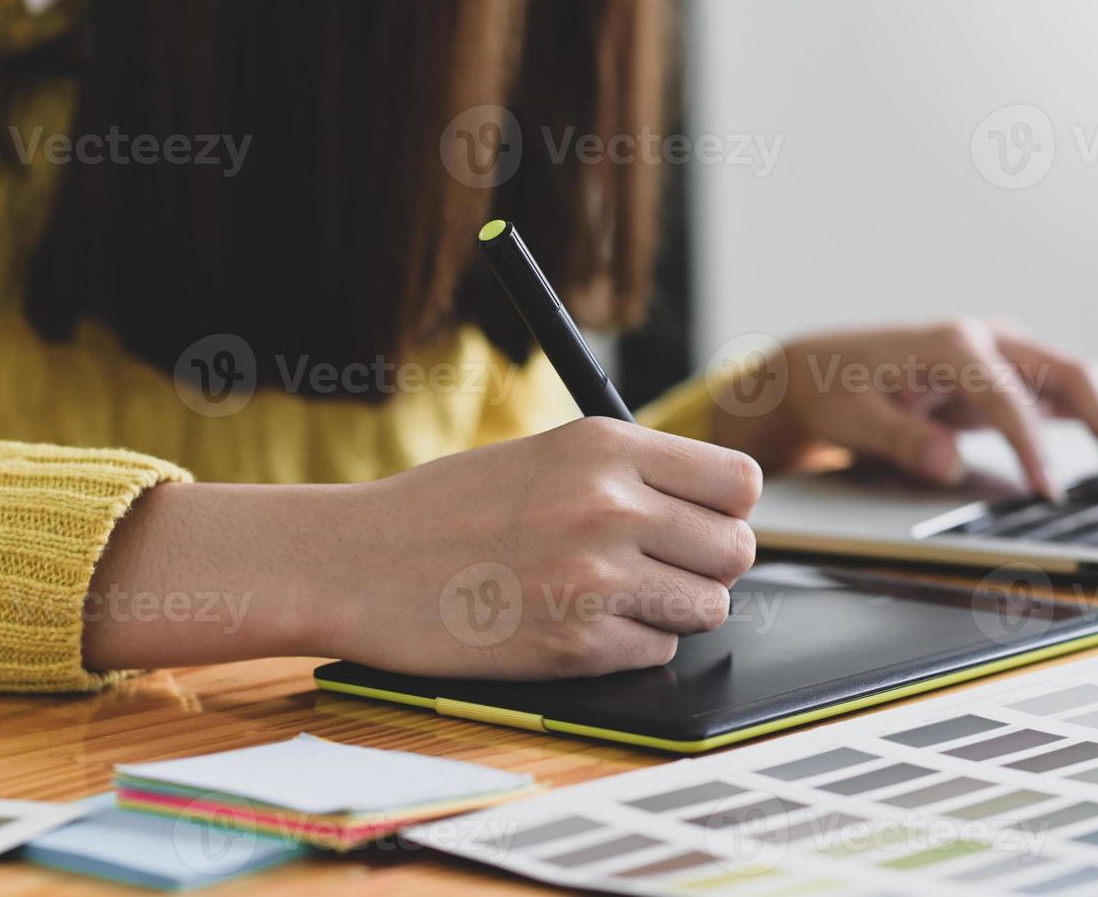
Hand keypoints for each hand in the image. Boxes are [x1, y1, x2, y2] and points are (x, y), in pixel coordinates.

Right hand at [86, 418, 761, 679]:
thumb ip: (628, 472)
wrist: (357, 562)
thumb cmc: (444, 507)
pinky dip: (631, 645)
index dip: (727, 507)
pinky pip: (657, 651)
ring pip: (707, 608)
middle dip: (707, 564)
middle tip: (661, 566)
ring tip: (618, 596)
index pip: (739, 482)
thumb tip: (716, 504)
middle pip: (736, 550)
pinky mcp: (576, 644)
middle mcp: (610, 506)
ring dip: (674, 609)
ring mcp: (595, 579)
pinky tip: (580, 624)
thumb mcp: (544, 453)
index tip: (701, 520)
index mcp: (605, 446)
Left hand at [712, 318, 1097, 501]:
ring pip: (1085, 383)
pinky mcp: (1015, 377)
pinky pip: (1071, 399)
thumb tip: (948, 463)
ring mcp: (1009, 355)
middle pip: (1072, 374)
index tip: (1049, 492)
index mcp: (951, 344)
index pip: (1007, 396)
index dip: (1032, 446)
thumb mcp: (854, 416)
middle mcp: (991, 340)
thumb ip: (901, 438)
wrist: (826, 368)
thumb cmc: (836, 387)